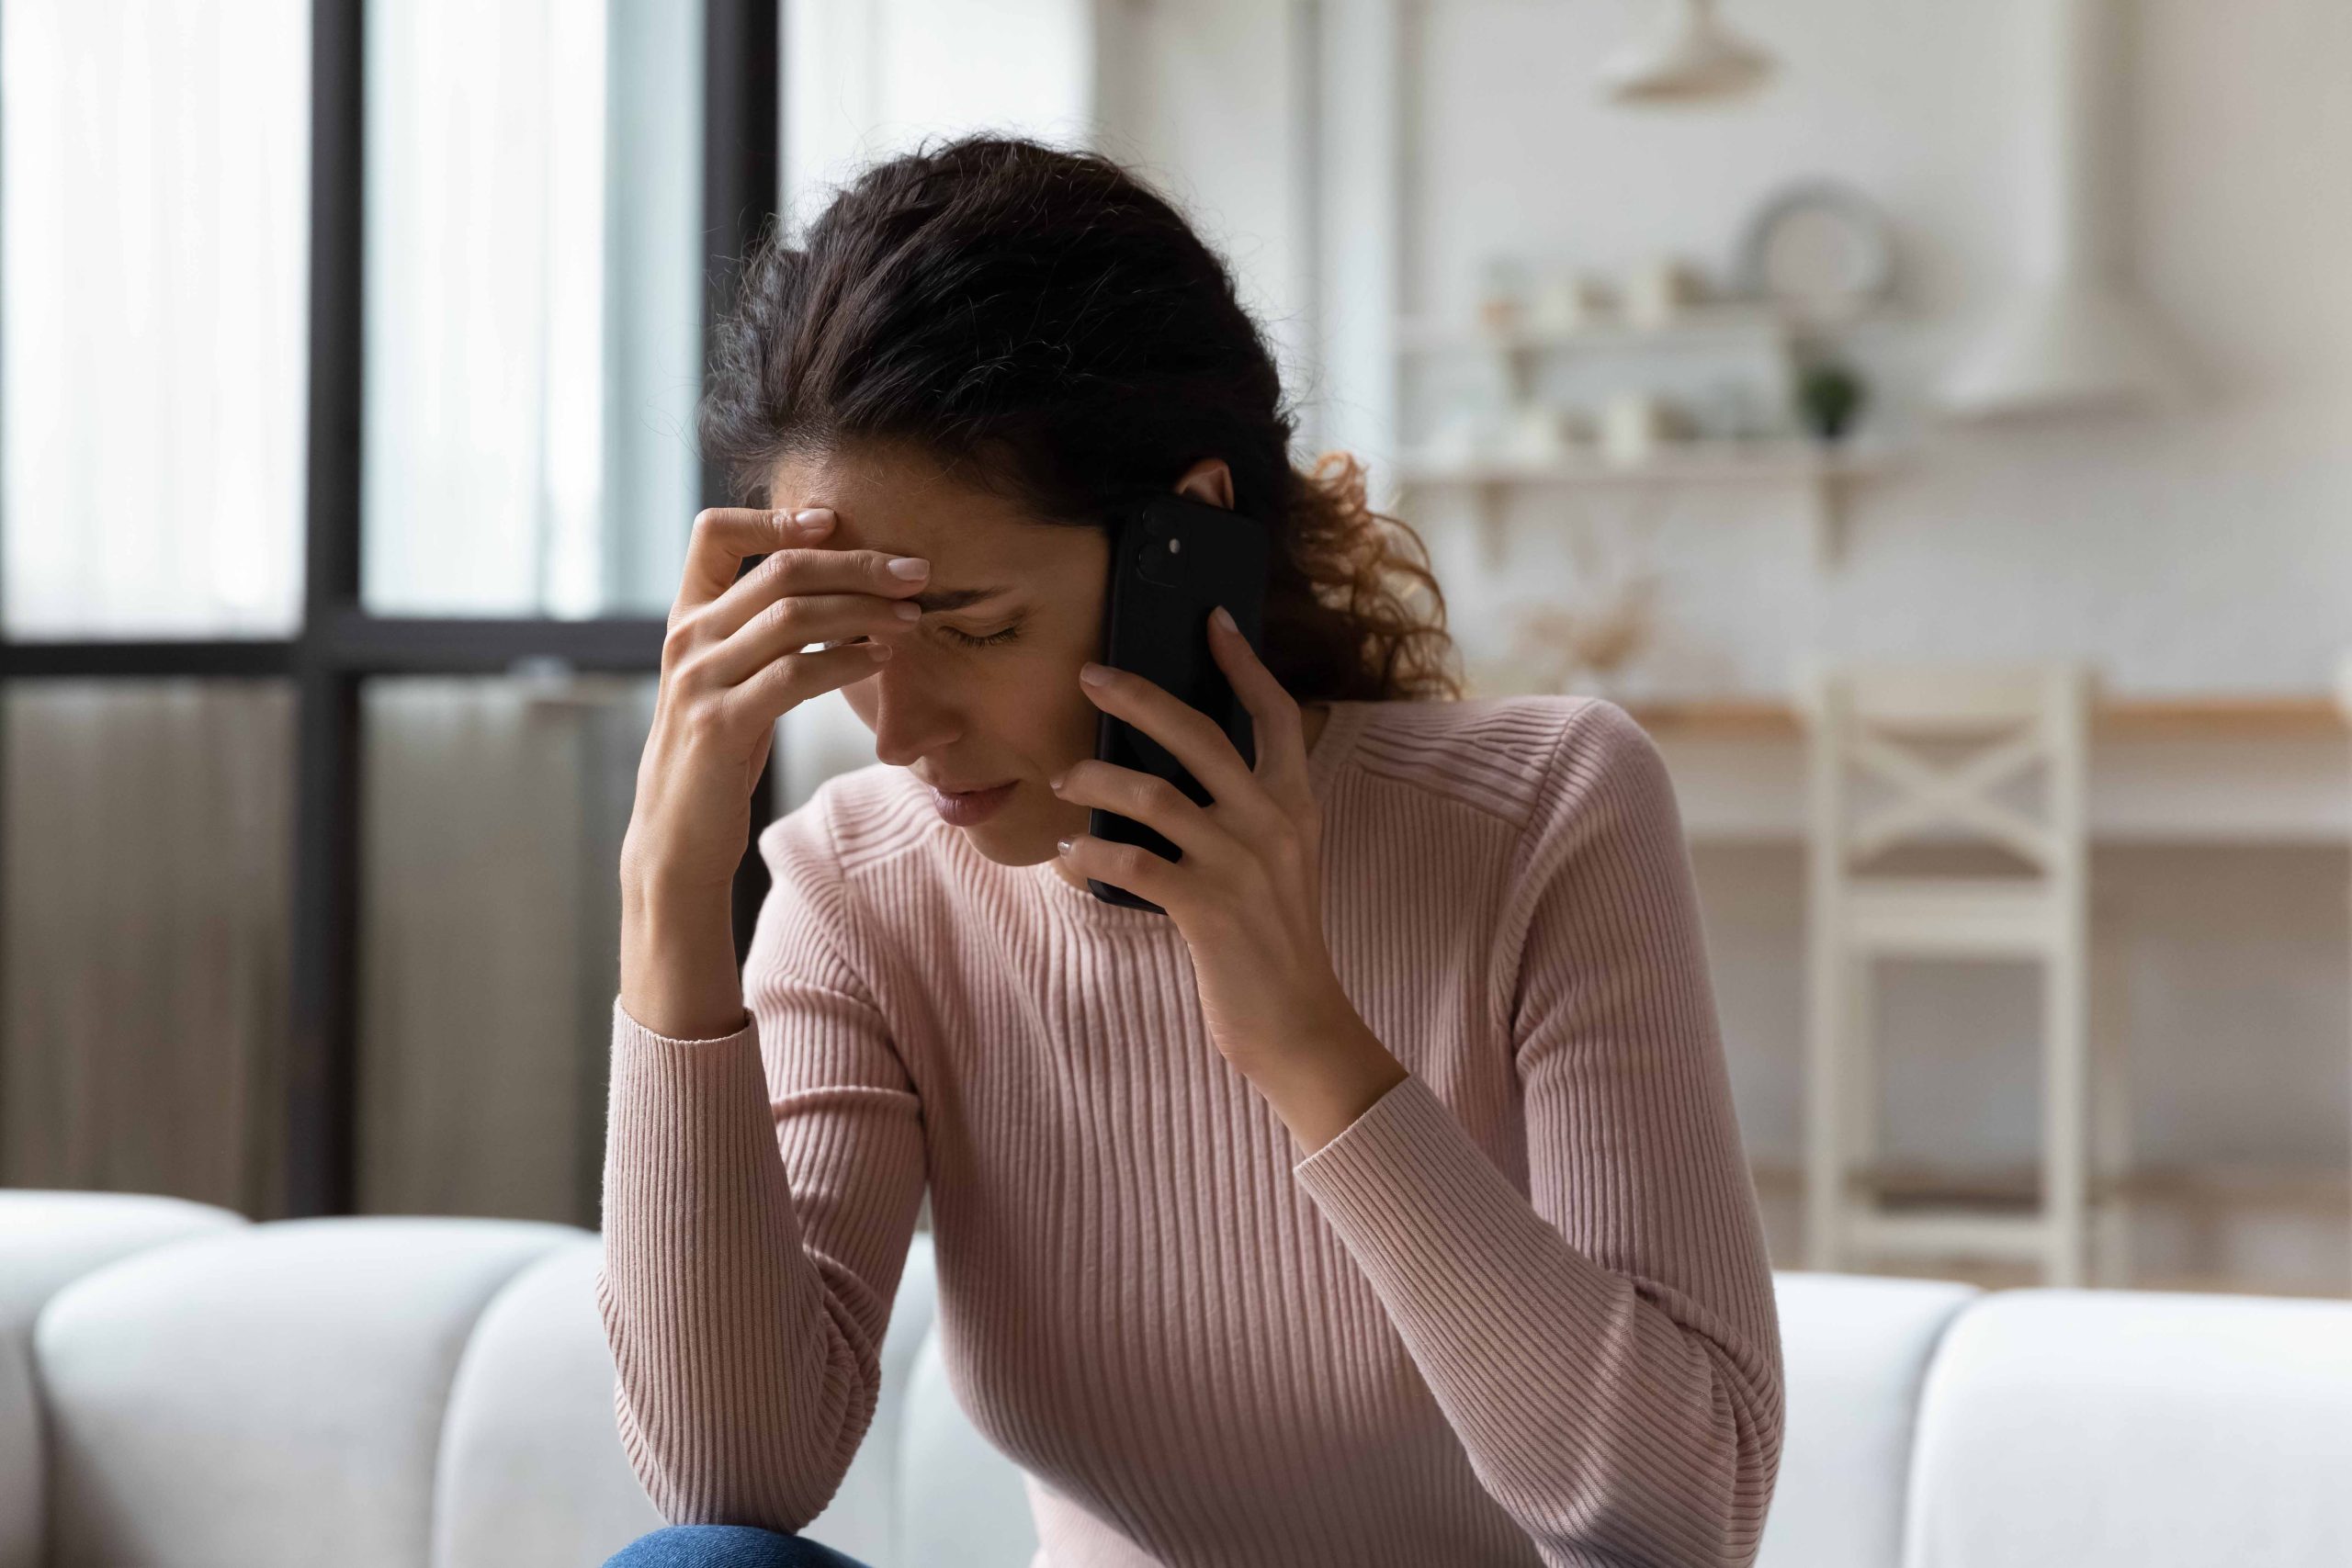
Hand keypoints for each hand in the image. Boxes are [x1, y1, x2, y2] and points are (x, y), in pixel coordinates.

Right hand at [619, 506, 926, 898]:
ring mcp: (699, 680)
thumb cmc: (718, 754)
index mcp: (686, 618)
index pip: (713, 532)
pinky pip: (793, 675)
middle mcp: (686, 639)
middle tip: (915, 571)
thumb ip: (761, 634)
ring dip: (863, 610)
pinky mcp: (720, 724)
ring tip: (912, 616)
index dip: (775, 517)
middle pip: (779, 571)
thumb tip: (841, 592)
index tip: (834, 522)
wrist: (676, 836)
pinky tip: (882, 659)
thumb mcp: (730, 680)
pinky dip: (846, 660)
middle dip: (856, 565)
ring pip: (791, 616)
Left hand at [1049, 606, 1362, 1070]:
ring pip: (1153, 795)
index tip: (1212, 620)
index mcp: (1295, 806)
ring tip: (1062, 779)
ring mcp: (1240, 865)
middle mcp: (1272, 824)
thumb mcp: (1280, 865)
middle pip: (1200, 734)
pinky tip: (1066, 856)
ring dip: (1095, 779)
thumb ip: (1244, 815)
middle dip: (1140, 696)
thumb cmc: (1275, 944)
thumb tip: (1169, 773)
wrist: (1300, 1026)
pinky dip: (1088, 854)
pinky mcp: (1207, 908)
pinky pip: (1130, 863)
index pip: (1275, 715)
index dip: (1243, 664)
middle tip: (1091, 674)